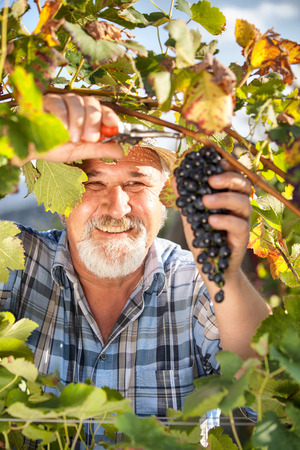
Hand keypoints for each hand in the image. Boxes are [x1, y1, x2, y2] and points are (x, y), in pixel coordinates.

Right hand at [11, 93, 123, 165]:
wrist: (32, 148)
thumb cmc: (56, 147)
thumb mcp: (81, 151)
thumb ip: (100, 149)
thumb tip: (121, 151)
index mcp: (87, 115)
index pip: (104, 110)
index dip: (111, 116)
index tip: (114, 126)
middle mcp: (77, 105)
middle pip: (92, 104)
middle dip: (94, 122)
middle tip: (90, 139)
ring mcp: (62, 101)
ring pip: (76, 103)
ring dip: (77, 123)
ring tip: (73, 139)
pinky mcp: (47, 101)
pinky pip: (59, 104)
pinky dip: (63, 119)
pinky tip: (62, 131)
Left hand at [176, 159, 251, 277]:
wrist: (211, 267)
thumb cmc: (204, 238)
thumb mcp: (191, 215)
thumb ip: (185, 196)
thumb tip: (175, 175)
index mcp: (229, 196)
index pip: (233, 175)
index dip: (227, 165)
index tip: (214, 159)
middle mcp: (239, 206)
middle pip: (243, 184)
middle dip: (227, 178)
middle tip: (210, 179)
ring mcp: (243, 221)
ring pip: (244, 202)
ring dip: (224, 198)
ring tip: (205, 201)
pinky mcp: (242, 238)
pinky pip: (240, 225)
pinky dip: (225, 220)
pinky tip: (211, 220)